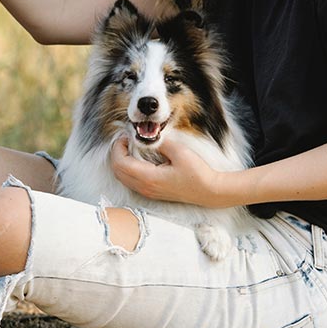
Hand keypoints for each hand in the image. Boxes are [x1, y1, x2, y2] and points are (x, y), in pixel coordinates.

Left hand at [109, 136, 234, 207]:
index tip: (125, 135)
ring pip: (122, 177)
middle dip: (116, 153)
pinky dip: (127, 168)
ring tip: (129, 146)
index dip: (118, 147)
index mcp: (148, 178)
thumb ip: (160, 143)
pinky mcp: (152, 192)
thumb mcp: (179, 152)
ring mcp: (147, 192)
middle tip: (125, 139)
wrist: (209, 191)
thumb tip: (146, 137)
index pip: (120, 163)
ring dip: (121, 161)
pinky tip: (136, 157)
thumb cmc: (197, 173)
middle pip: (117, 171)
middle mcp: (144, 188)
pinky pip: (130, 181)